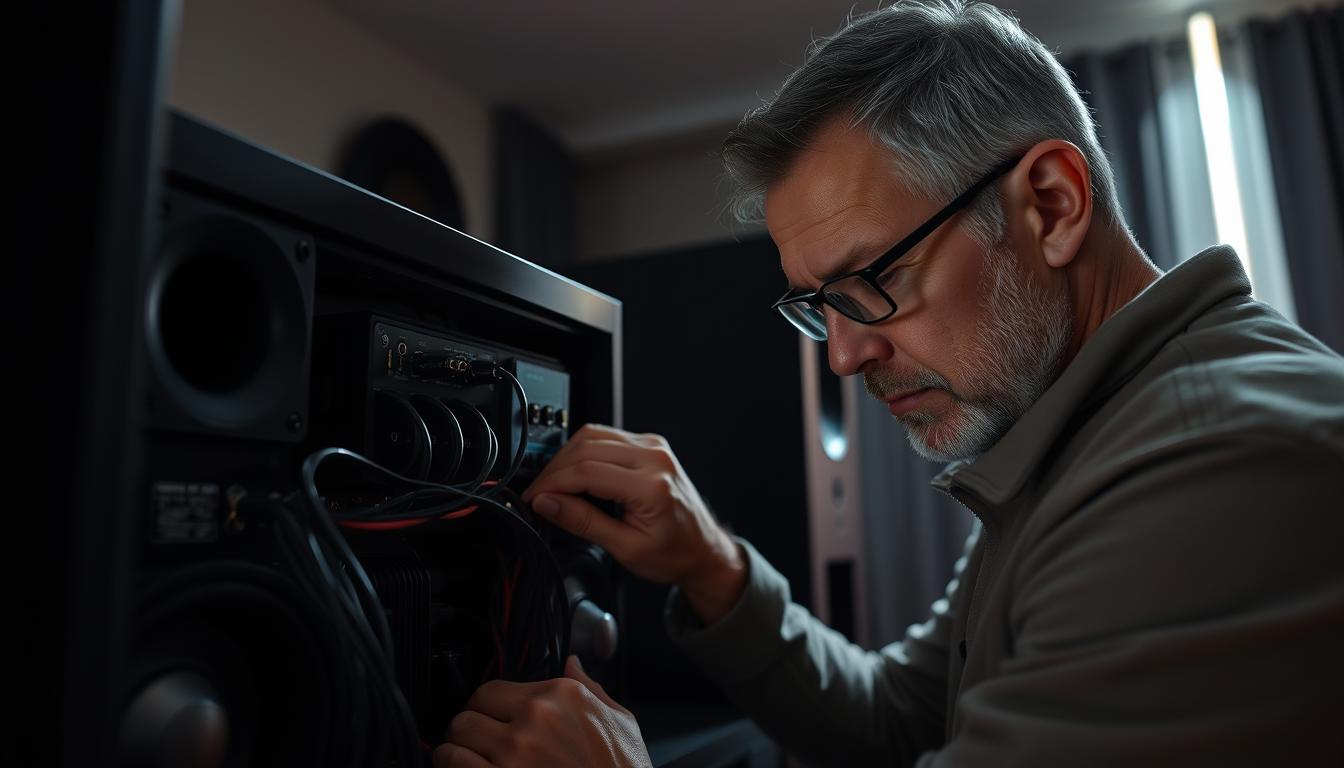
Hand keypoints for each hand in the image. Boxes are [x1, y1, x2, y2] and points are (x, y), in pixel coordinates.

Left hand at [435, 656, 649, 767]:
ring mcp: (516, 754)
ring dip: (456, 749)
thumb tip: (573, 663)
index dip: (489, 707)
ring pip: (456, 738)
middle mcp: (535, 718)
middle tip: (477, 740)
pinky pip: (455, 764)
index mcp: (561, 695)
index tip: (491, 719)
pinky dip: (453, 767)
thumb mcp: (621, 722)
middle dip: (470, 726)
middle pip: (470, 709)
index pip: (495, 688)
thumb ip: (592, 689)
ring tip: (465, 758)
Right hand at [522, 424, 746, 622]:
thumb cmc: (674, 553)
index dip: (552, 484)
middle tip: (539, 494)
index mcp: (651, 485)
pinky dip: (584, 452)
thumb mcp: (625, 548)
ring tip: (554, 485)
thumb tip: (548, 503)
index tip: (534, 498)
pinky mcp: (650, 444)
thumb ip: (583, 522)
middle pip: (586, 448)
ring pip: (593, 436)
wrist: (705, 549)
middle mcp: (654, 457)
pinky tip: (575, 474)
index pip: (586, 471)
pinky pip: (607, 437)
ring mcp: (654, 446)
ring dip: (566, 457)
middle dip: (555, 471)